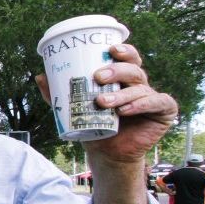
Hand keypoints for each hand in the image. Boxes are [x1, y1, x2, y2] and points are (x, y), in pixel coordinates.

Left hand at [36, 44, 177, 164]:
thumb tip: (40, 76)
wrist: (105, 154)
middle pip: (133, 69)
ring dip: (121, 94)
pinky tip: (126, 110)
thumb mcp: (73, 108)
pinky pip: (158, 103)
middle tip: (98, 77)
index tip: (111, 49)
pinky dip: (142, 104)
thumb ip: (58, 94)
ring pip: (140, 88)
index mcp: (122, 78)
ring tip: (103, 102)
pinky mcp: (164, 113)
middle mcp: (139, 85)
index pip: (127, 58)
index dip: (123, 50)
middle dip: (116, 71)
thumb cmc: (92, 126)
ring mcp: (153, 97)